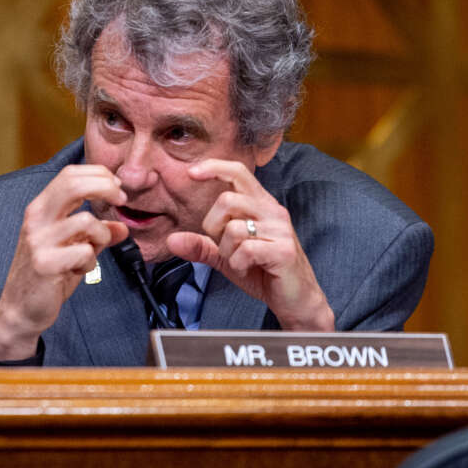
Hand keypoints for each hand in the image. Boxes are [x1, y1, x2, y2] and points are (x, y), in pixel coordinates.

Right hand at [0, 165, 128, 358]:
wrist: (20, 309)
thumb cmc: (45, 275)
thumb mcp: (72, 247)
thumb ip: (96, 234)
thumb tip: (121, 228)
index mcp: (41, 208)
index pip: (70, 174)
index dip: (98, 174)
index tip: (117, 187)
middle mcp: (37, 218)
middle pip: (73, 183)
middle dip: (105, 187)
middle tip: (121, 199)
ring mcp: (39, 240)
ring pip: (87, 221)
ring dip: (101, 236)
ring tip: (92, 251)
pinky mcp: (45, 263)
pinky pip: (84, 252)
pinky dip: (90, 262)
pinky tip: (79, 270)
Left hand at [166, 158, 333, 330]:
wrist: (295, 299)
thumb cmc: (263, 272)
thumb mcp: (226, 256)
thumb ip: (201, 246)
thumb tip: (171, 240)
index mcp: (260, 204)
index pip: (238, 172)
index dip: (214, 167)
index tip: (191, 172)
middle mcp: (272, 211)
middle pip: (227, 200)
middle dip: (213, 226)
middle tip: (223, 246)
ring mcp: (280, 229)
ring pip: (234, 228)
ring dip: (227, 250)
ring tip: (240, 261)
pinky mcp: (284, 250)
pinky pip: (245, 250)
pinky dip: (238, 264)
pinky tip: (249, 268)